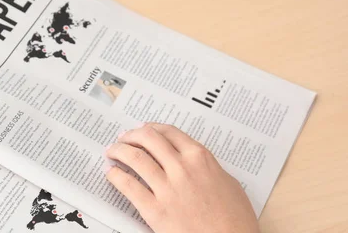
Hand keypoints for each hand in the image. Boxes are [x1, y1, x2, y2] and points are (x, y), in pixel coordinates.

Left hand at [105, 123, 258, 232]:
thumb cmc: (235, 219)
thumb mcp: (228, 182)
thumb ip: (207, 167)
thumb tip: (194, 162)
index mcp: (200, 157)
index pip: (169, 132)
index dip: (151, 128)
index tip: (143, 129)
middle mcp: (182, 167)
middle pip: (148, 139)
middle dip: (132, 135)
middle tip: (123, 138)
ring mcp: (167, 188)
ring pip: (135, 158)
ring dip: (119, 151)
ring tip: (112, 151)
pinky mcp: (155, 210)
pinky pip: (129, 186)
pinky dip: (116, 176)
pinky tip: (111, 173)